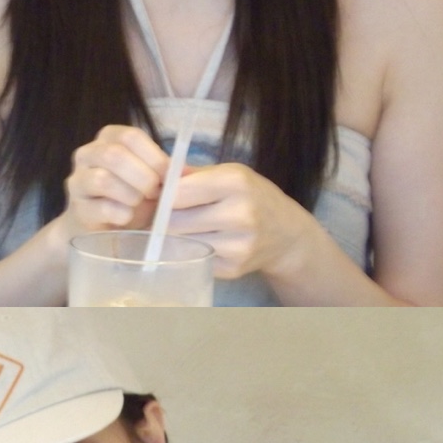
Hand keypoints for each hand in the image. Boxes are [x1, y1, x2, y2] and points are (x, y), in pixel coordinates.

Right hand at [57, 126, 170, 245]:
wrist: (104, 226)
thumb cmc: (131, 196)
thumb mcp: (151, 178)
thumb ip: (166, 172)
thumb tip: (187, 173)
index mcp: (108, 138)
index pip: (130, 137)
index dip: (153, 157)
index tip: (168, 177)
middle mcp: (87, 154)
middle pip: (114, 155)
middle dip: (143, 177)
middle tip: (156, 193)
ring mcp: (78, 181)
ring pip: (103, 180)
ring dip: (132, 195)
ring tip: (141, 204)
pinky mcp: (78, 209)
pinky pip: (101, 208)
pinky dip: (122, 214)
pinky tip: (128, 218)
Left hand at [166, 162, 313, 280]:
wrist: (287, 234)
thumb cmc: (252, 197)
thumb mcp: (230, 174)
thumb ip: (193, 174)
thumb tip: (156, 175)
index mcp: (235, 181)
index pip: (177, 193)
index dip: (165, 196)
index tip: (165, 197)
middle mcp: (239, 213)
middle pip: (174, 221)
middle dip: (166, 218)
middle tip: (172, 214)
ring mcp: (238, 244)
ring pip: (181, 242)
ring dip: (177, 235)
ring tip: (189, 226)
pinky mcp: (234, 268)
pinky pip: (194, 258)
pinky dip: (192, 251)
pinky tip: (205, 241)